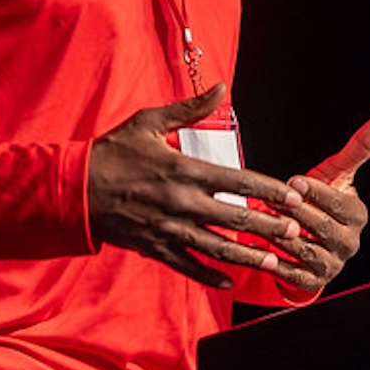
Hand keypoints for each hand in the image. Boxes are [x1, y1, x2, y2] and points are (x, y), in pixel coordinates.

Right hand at [88, 84, 307, 288]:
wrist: (71, 189)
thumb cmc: (112, 152)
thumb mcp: (148, 122)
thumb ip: (189, 108)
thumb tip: (220, 87)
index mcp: (184, 170)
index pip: (239, 180)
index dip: (271, 190)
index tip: (294, 197)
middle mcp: (182, 203)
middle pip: (236, 218)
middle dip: (270, 226)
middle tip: (297, 232)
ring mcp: (168, 229)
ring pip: (217, 247)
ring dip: (248, 255)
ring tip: (274, 261)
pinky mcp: (154, 248)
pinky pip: (187, 266)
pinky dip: (209, 275)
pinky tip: (229, 281)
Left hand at [265, 109, 369, 292]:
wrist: (308, 235)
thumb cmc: (322, 197)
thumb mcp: (338, 172)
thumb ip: (362, 145)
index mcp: (357, 215)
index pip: (339, 203)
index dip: (317, 192)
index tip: (294, 180)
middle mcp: (349, 242)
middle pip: (322, 228)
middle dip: (296, 212)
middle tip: (271, 199)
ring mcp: (333, 264)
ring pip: (306, 250)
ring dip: (283, 237)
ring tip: (261, 223)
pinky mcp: (313, 281)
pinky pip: (295, 275)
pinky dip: (278, 266)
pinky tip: (262, 255)